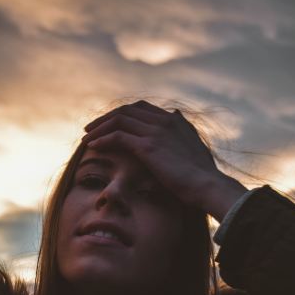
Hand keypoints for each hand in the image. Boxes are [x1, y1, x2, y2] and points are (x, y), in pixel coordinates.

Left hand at [81, 100, 247, 220]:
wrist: (208, 186)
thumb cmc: (201, 176)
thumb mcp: (193, 151)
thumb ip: (183, 135)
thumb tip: (178, 119)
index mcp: (175, 121)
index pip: (141, 108)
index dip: (122, 114)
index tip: (110, 124)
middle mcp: (165, 120)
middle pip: (127, 111)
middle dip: (106, 118)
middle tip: (91, 128)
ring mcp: (156, 131)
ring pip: (119, 121)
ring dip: (100, 127)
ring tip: (87, 137)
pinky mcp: (149, 146)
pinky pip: (118, 136)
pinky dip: (102, 139)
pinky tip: (93, 146)